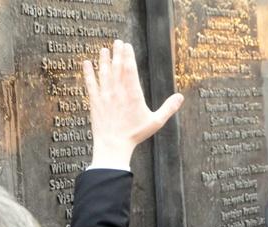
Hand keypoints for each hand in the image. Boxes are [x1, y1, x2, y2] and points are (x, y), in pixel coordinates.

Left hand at [83, 40, 183, 167]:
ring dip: (103, 60)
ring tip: (104, 49)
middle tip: (117, 42)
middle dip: (117, 53)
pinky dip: (88, 72)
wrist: (114, 145)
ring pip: (104, 72)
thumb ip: (168, 108)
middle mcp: (118, 91)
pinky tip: (86, 63)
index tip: (127, 46)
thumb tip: (181, 97)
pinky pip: (90, 83)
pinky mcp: (95, 101)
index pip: (130, 69)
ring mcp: (105, 95)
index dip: (128, 56)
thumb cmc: (135, 134)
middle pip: (117, 67)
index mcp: (133, 94)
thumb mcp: (156, 121)